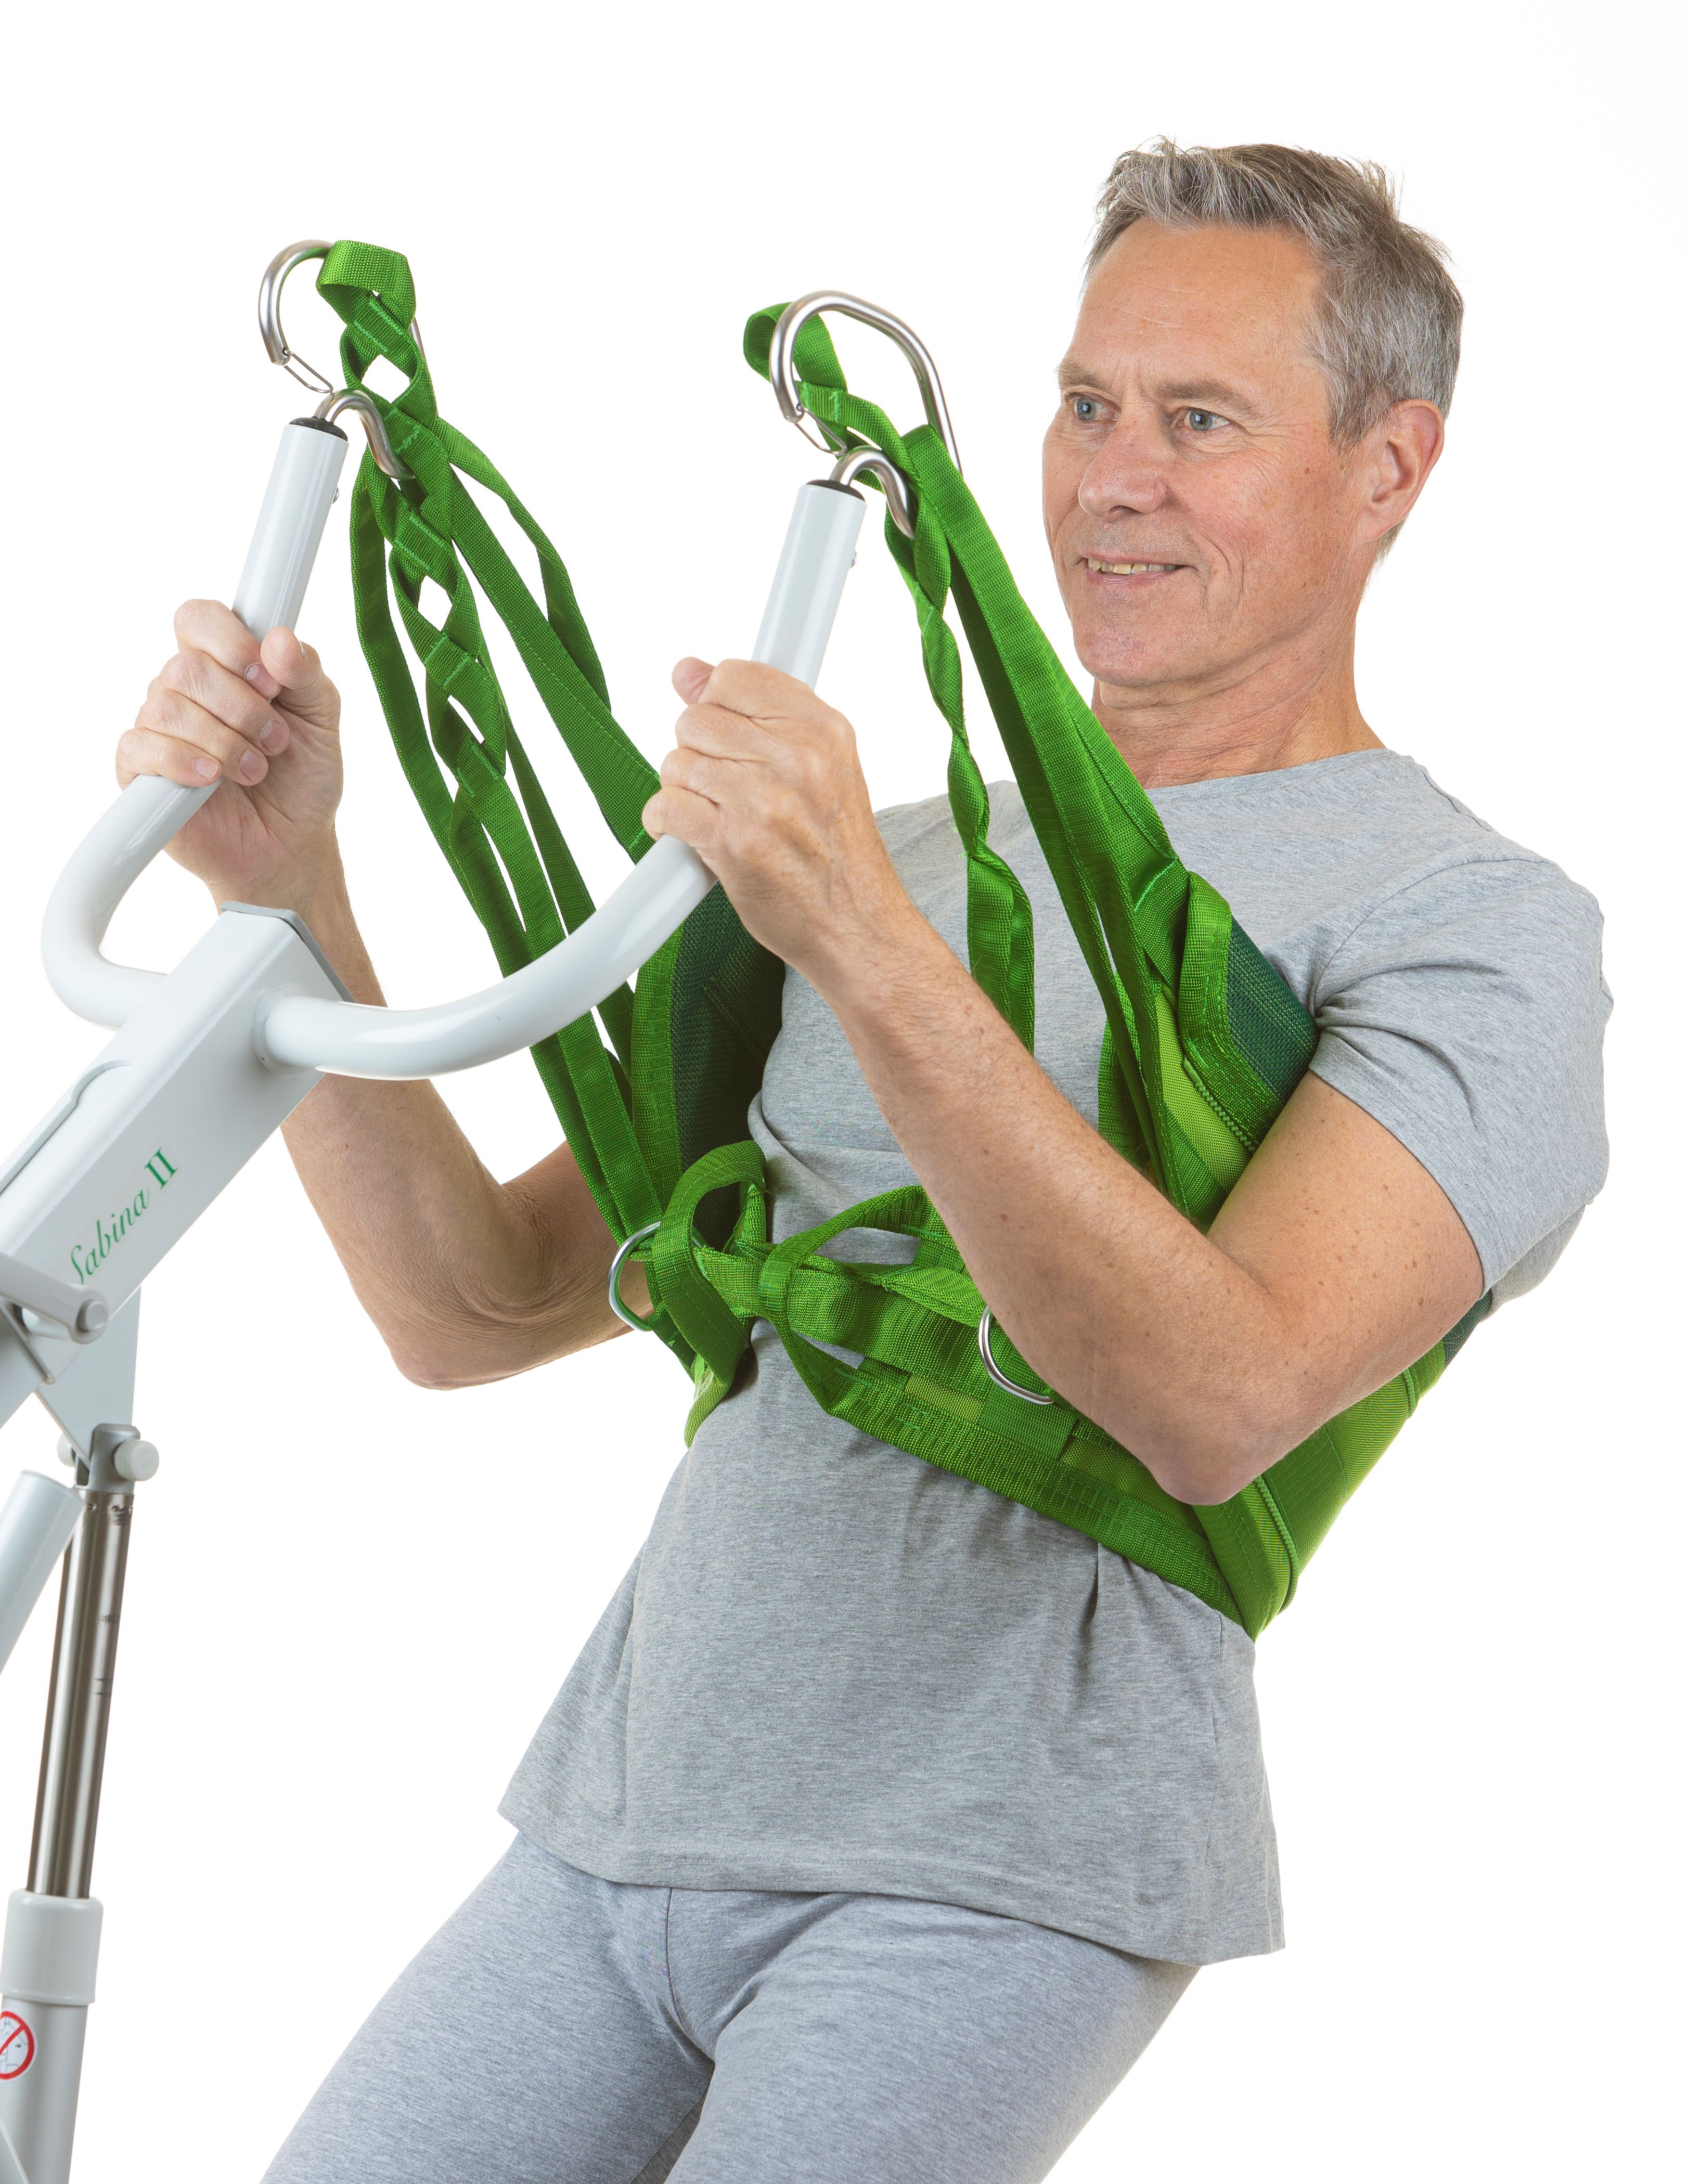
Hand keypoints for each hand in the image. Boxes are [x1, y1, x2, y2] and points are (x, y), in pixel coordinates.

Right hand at [118, 600, 345, 914]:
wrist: (292, 844)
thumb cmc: (303, 778)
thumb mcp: (322, 720)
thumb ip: (307, 673)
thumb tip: (280, 638)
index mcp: (224, 665)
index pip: (199, 618)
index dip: (229, 639)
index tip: (269, 679)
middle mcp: (184, 690)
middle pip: (187, 667)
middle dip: (243, 707)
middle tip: (276, 741)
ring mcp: (159, 728)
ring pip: (167, 707)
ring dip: (224, 741)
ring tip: (256, 770)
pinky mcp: (140, 771)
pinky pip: (140, 747)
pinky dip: (181, 761)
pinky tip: (212, 778)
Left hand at [642, 658, 918, 989]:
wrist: (858, 927)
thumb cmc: (836, 853)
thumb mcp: (820, 767)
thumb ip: (757, 714)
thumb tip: (686, 670)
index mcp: (823, 728)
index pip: (733, 676)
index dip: (717, 708)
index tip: (728, 741)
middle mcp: (797, 757)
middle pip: (696, 719)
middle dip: (699, 755)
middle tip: (726, 791)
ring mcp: (764, 800)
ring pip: (677, 763)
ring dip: (684, 793)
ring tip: (717, 818)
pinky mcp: (735, 843)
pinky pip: (666, 807)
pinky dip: (665, 824)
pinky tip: (690, 837)